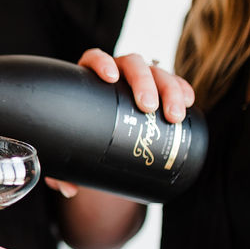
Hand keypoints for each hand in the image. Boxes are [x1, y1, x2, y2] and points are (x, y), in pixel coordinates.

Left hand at [47, 49, 198, 198]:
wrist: (100, 143)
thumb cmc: (79, 140)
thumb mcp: (67, 153)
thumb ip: (60, 170)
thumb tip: (69, 189)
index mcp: (88, 78)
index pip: (94, 58)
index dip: (102, 62)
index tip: (109, 77)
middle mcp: (116, 72)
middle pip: (132, 64)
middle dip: (144, 82)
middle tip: (148, 107)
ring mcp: (139, 79)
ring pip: (157, 72)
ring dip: (169, 89)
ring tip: (174, 115)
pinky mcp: (159, 90)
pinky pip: (174, 82)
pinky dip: (182, 89)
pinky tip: (190, 101)